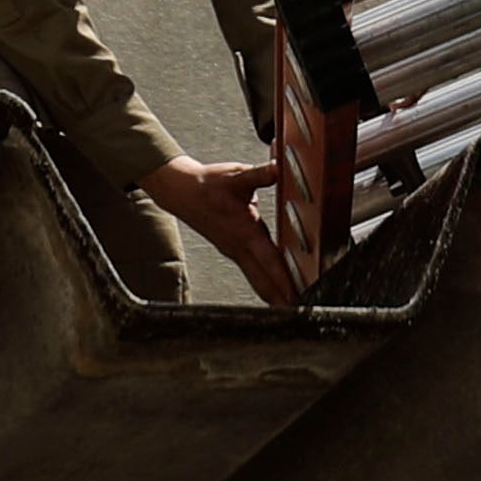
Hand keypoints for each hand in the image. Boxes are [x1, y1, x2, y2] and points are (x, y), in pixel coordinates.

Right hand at [141, 155, 292, 304]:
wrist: (182, 191)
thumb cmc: (209, 184)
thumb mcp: (238, 176)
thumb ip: (262, 174)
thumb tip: (280, 167)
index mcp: (245, 231)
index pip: (269, 261)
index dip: (283, 280)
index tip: (296, 296)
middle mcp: (239, 246)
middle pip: (262, 280)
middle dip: (280, 298)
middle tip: (298, 313)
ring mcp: (233, 251)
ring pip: (256, 278)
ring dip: (272, 293)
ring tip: (289, 307)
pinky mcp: (231, 249)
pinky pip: (251, 271)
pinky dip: (263, 282)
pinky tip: (272, 288)